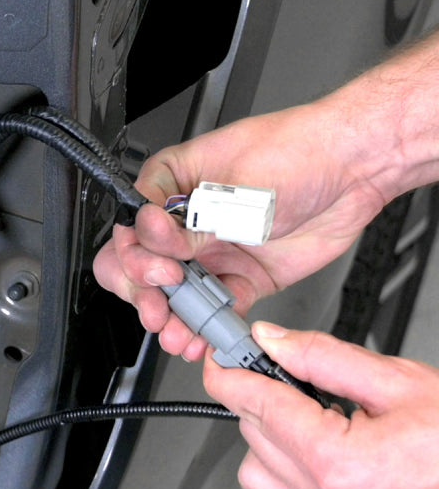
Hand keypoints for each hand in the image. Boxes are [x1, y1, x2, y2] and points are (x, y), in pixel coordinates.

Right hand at [93, 102, 387, 359]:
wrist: (355, 169)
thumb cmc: (297, 151)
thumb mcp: (236, 188)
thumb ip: (191, 223)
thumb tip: (150, 237)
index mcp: (173, 183)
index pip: (133, 225)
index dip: (138, 254)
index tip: (163, 270)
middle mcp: (188, 219)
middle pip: (143, 263)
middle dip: (145, 292)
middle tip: (160, 310)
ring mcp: (213, 249)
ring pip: (177, 293)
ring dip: (173, 318)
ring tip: (179, 336)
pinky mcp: (242, 276)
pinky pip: (217, 308)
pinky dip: (210, 326)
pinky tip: (206, 338)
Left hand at [204, 321, 438, 488]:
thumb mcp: (398, 380)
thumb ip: (323, 356)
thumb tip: (273, 339)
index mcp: (339, 463)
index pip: (256, 405)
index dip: (230, 370)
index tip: (222, 352)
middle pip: (250, 432)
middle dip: (253, 391)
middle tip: (270, 362)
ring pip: (257, 469)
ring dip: (264, 430)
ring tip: (301, 402)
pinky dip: (282, 463)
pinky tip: (312, 436)